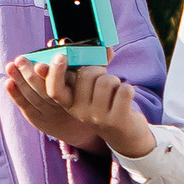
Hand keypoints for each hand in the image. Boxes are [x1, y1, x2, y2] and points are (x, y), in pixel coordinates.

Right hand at [3, 59, 154, 157]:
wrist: (125, 135)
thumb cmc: (106, 106)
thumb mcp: (91, 93)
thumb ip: (89, 72)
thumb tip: (102, 48)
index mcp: (70, 104)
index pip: (55, 89)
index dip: (56, 72)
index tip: (60, 56)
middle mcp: (80, 112)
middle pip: (86, 75)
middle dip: (99, 71)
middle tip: (104, 83)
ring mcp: (98, 117)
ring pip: (106, 80)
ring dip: (115, 81)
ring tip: (115, 93)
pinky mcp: (117, 120)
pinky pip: (124, 90)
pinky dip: (128, 90)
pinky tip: (125, 101)